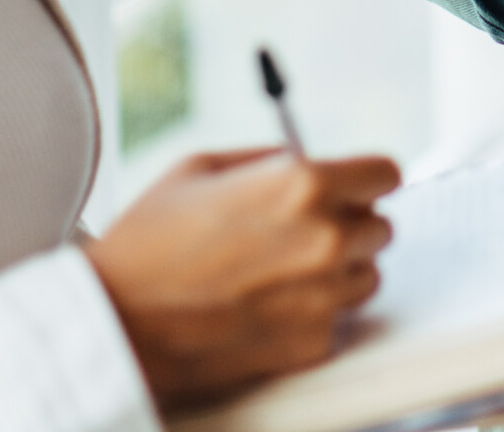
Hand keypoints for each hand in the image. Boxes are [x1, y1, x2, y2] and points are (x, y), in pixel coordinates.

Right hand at [84, 147, 400, 408]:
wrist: (117, 323)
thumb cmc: (149, 242)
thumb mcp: (201, 168)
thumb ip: (269, 159)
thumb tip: (306, 159)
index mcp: (303, 186)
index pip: (386, 174)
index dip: (365, 179)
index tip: (352, 187)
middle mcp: (326, 240)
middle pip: (380, 226)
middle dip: (350, 223)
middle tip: (303, 231)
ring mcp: (322, 297)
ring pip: (366, 275)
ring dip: (339, 271)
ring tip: (280, 271)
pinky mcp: (311, 343)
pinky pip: (336, 319)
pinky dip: (312, 313)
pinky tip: (266, 305)